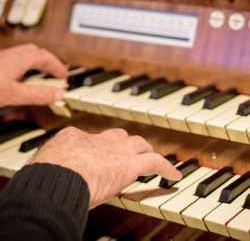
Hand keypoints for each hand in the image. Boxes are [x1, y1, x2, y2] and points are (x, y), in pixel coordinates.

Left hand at [0, 44, 67, 106]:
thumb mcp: (15, 95)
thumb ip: (39, 95)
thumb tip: (60, 94)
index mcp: (18, 59)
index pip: (45, 57)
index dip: (57, 66)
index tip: (65, 75)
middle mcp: (9, 55)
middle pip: (34, 52)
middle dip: (48, 62)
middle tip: (55, 73)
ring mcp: (0, 58)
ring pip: (23, 55)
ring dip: (36, 64)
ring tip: (41, 76)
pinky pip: (13, 61)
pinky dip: (24, 67)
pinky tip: (20, 79)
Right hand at [30, 127, 181, 207]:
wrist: (55, 177)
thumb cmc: (45, 174)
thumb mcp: (44, 162)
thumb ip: (52, 162)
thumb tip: (49, 169)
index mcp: (76, 138)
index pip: (93, 138)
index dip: (100, 146)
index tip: (102, 153)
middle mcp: (98, 140)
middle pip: (118, 135)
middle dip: (125, 142)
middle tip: (130, 150)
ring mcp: (115, 151)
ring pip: (138, 143)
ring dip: (145, 150)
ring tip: (152, 157)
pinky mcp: (129, 165)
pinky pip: (154, 162)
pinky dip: (166, 167)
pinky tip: (174, 174)